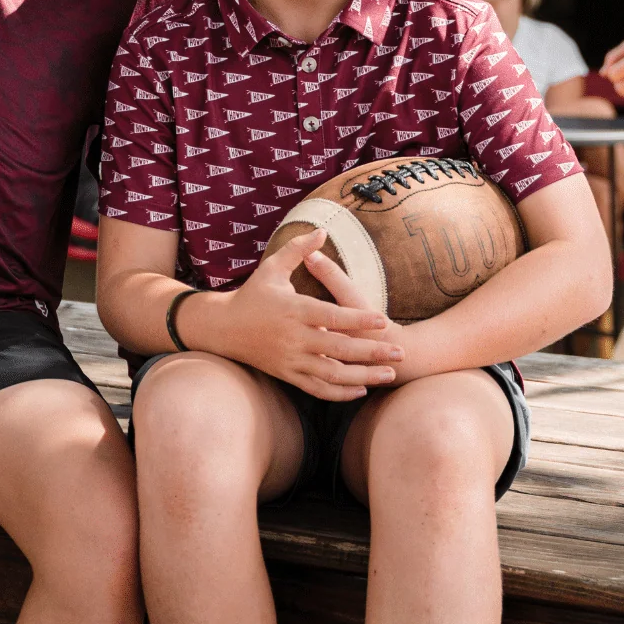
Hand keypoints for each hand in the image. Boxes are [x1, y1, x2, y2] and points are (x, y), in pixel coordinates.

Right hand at [196, 229, 403, 400]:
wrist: (223, 328)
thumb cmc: (252, 295)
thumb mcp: (271, 268)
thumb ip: (297, 249)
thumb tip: (321, 231)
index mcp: (293, 309)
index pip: (332, 317)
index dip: (359, 320)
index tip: (384, 321)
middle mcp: (293, 337)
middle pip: (339, 348)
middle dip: (372, 351)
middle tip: (399, 353)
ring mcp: (291, 359)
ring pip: (333, 373)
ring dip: (363, 376)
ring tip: (389, 374)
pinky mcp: (288, 374)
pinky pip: (317, 388)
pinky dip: (340, 393)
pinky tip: (360, 389)